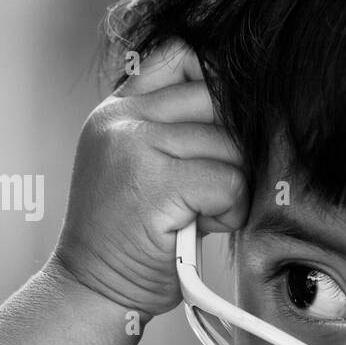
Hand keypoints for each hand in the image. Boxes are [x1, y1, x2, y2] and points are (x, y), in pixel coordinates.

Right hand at [51, 38, 248, 316]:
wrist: (96, 287)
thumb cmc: (132, 235)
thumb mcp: (142, 165)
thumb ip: (177, 129)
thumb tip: (249, 107)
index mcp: (119, 108)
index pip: (185, 57)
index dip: (219, 84)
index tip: (228, 124)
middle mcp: (122, 118)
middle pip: (218, 101)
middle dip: (233, 147)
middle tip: (215, 186)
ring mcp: (136, 145)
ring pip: (230, 147)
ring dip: (231, 189)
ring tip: (201, 212)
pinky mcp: (154, 181)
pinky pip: (229, 182)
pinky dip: (229, 212)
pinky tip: (202, 226)